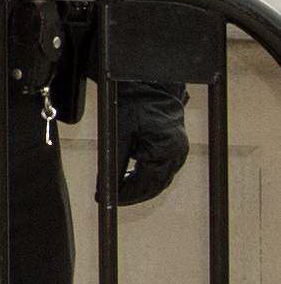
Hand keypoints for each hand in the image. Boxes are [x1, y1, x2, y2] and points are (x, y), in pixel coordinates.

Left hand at [106, 80, 189, 205]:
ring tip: (117, 191)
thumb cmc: (132, 104)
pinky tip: (128, 178)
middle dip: (133, 194)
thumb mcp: (118, 134)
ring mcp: (177, 150)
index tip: (108, 201)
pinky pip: (159, 168)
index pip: (147, 184)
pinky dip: (144, 175)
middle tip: (111, 200)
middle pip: (156, 185)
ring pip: (158, 178)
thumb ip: (113, 162)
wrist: (147, 83)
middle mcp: (177, 153)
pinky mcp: (173, 146)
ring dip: (139, 186)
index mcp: (167, 151)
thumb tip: (106, 189)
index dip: (127, 195)